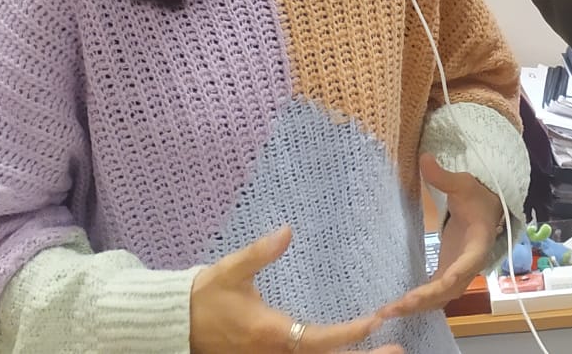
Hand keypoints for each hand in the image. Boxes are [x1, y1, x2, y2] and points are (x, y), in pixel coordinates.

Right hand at [189, 227, 402, 353]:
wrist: (174, 325)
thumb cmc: (205, 297)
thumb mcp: (231, 271)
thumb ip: (260, 253)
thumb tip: (287, 230)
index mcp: (271, 332)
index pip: (319, 338)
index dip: (349, 333)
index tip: (376, 322)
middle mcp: (274, 353)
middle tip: (397, 350)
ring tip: (382, 353)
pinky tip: (345, 353)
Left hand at [382, 154, 506, 319]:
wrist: (486, 212)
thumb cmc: (477, 199)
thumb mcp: (464, 185)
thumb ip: (444, 177)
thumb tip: (424, 158)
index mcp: (477, 245)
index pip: (467, 264)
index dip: (453, 276)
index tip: (438, 285)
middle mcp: (468, 267)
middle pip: (448, 290)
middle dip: (424, 300)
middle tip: (396, 306)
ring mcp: (456, 275)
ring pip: (438, 299)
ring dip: (415, 307)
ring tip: (386, 313)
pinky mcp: (445, 276)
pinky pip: (431, 296)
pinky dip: (414, 304)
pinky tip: (392, 308)